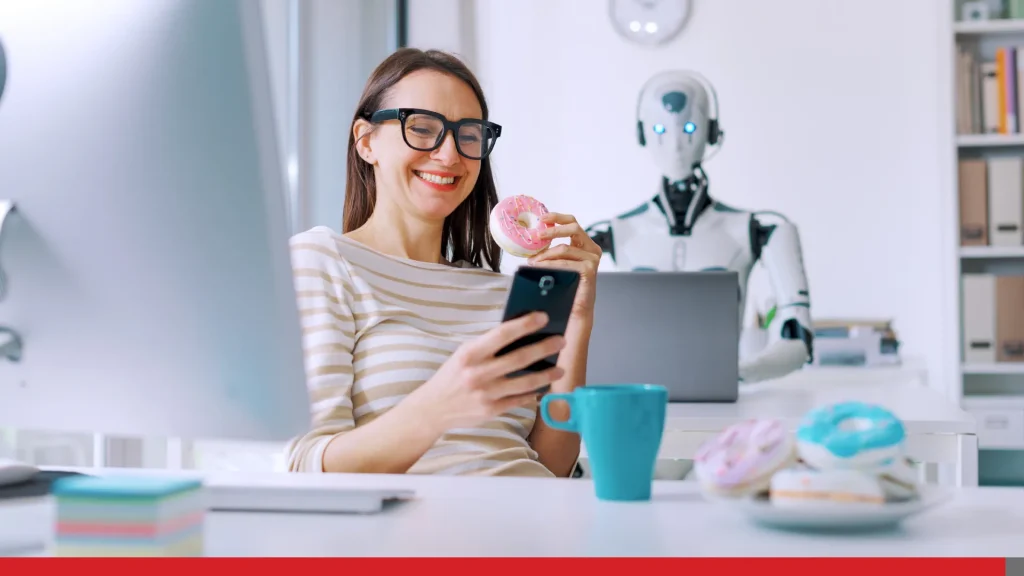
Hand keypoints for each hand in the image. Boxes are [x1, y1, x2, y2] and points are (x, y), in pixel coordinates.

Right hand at [409, 312, 565, 432]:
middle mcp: (478, 373)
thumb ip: (488, 346)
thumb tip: (520, 333)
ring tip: (560, 368)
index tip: (543, 317)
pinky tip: (543, 386)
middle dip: (544, 348)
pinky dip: (533, 392)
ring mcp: (486, 394)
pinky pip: (519, 399)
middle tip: (561, 341)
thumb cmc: (453, 376)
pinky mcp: (491, 410)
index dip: (525, 325)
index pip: (502, 334)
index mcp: (470, 353)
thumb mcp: (464, 354)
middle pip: (519, 358)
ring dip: (546, 375)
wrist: (433, 408)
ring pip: (524, 382)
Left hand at [528, 212, 602, 320]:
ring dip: (545, 254)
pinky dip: (550, 264)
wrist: (576, 309)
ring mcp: (592, 259)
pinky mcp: (589, 270)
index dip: (558, 217)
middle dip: (553, 230)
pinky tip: (540, 267)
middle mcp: (591, 249)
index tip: (543, 218)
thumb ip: (551, 251)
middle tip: (537, 236)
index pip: (572, 223)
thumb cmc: (567, 286)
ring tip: (533, 261)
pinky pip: (565, 263)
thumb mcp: (558, 263)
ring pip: (564, 248)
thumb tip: (531, 242)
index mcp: (584, 244)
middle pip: (574, 228)